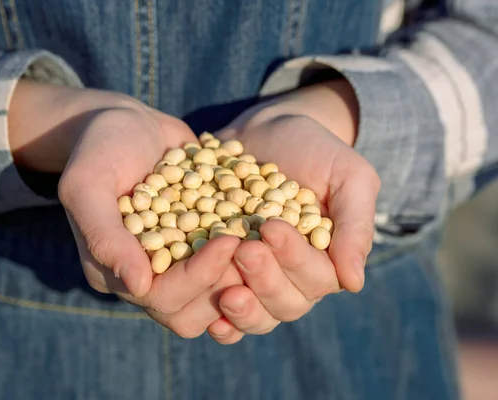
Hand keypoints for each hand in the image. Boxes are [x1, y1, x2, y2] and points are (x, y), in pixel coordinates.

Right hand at [8, 80, 245, 337]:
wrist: (126, 121)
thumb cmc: (100, 147)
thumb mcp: (88, 183)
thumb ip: (104, 235)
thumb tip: (138, 286)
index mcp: (114, 271)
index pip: (162, 297)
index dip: (199, 276)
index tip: (230, 240)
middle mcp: (146, 275)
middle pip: (192, 309)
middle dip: (226, 281)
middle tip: (255, 245)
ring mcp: (175, 261)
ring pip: (216, 295)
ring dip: (244, 274)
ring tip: (266, 240)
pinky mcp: (199, 243)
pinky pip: (229, 265)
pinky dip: (252, 253)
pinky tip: (275, 229)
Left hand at [206, 79, 379, 343]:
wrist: (265, 132)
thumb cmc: (313, 150)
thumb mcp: (347, 176)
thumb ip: (355, 225)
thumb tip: (353, 283)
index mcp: (326, 260)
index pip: (317, 276)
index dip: (294, 258)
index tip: (271, 227)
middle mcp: (292, 277)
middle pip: (286, 303)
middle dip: (265, 280)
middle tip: (243, 250)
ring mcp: (257, 280)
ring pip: (258, 314)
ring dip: (244, 309)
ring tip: (226, 294)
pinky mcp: (225, 275)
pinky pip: (225, 310)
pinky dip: (221, 321)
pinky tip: (210, 318)